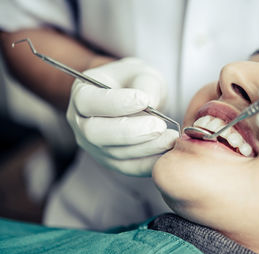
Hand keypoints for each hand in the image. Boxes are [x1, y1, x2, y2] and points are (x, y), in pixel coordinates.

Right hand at [67, 57, 178, 175]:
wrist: (139, 99)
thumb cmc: (136, 82)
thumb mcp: (142, 72)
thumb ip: (146, 84)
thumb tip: (150, 103)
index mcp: (82, 94)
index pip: (88, 101)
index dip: (115, 103)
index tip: (143, 100)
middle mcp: (81, 123)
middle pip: (95, 133)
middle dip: (130, 131)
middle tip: (159, 125)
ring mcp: (94, 145)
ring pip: (114, 153)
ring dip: (146, 147)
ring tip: (170, 137)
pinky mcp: (111, 161)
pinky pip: (128, 167)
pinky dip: (150, 162)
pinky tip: (168, 152)